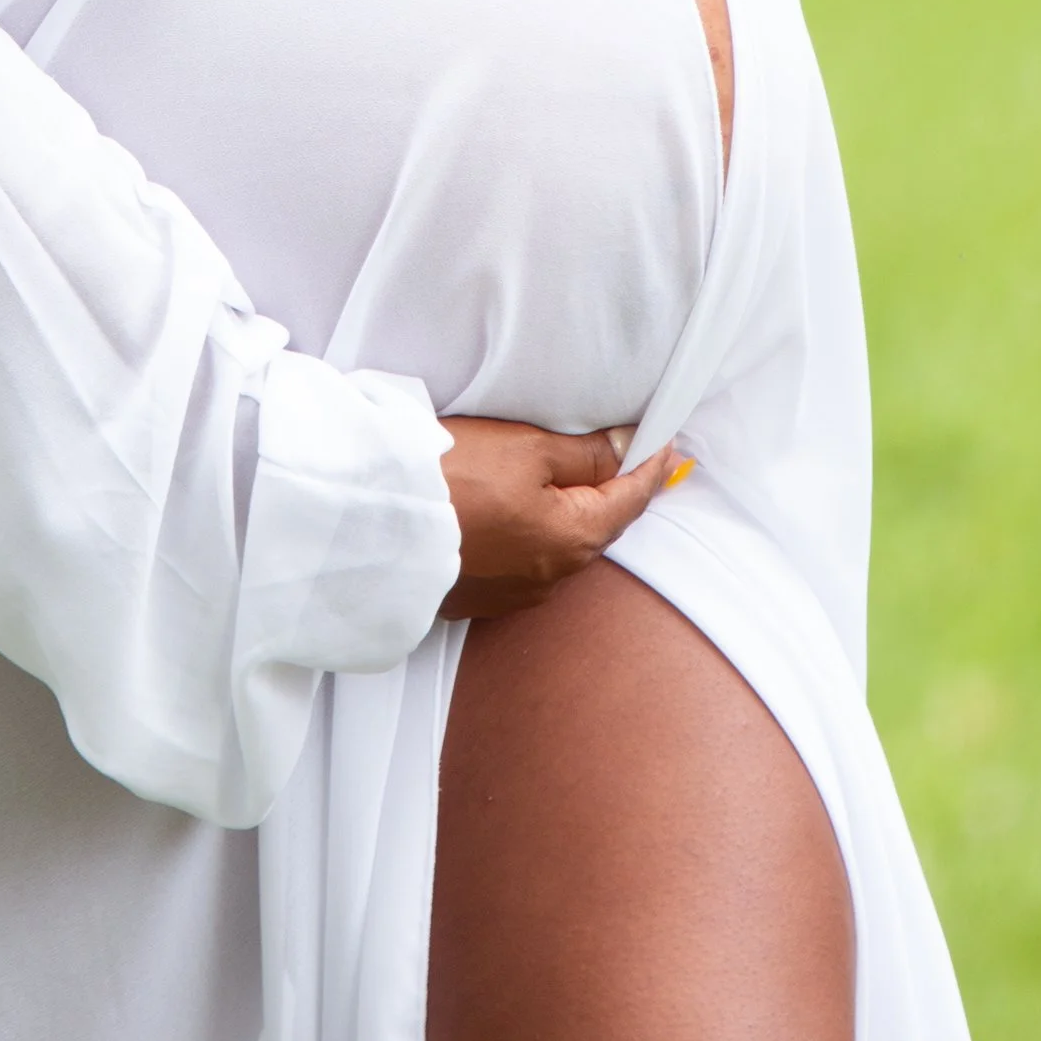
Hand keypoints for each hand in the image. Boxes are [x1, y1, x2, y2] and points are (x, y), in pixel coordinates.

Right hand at [437, 417, 682, 619]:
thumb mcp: (526, 448)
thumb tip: (628, 450)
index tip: (665, 441)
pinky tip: (511, 512)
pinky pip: (522, 562)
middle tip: (623, 453)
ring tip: (559, 479)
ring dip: (565, 514)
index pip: (630, 498)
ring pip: (558, 545)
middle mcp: (553, 577)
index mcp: (575, 539)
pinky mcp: (480, 598)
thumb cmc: (452, 476)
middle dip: (609, 490)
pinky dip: (529, 534)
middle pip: (595, 525)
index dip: (650, 465)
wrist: (374, 522)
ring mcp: (515, 594)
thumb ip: (585, 454)